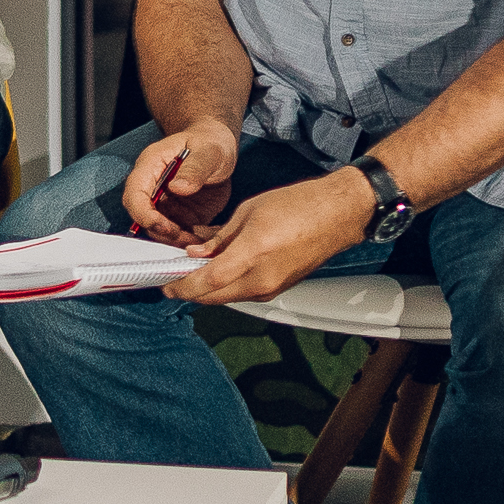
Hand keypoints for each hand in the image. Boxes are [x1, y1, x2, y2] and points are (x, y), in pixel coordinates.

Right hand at [117, 122, 241, 248]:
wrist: (218, 147)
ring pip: (159, 230)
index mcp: (151, 166)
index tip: (166, 227)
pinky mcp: (179, 215)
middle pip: (142, 217)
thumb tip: (178, 187)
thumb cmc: (209, 141)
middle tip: (187, 239)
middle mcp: (152, 187)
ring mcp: (165, 203)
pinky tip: (206, 240)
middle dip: (161, 232)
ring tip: (200, 242)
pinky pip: (178, 234)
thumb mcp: (209, 150)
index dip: (144, 215)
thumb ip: (195, 168)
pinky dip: (189, 241)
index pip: (134, 195)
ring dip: (176, 241)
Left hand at [167, 172, 375, 308]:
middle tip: (174, 279)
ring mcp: (272, 287)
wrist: (337, 215)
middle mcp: (262, 277)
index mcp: (252, 253)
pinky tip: (220, 271)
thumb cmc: (300, 206)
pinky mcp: (279, 289)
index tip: (166, 284)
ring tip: (195, 271)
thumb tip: (198, 252)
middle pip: (214, 296)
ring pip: (228, 297)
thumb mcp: (248, 212)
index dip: (182, 286)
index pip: (207, 281)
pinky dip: (227, 286)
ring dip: (208, 289)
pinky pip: (244, 293)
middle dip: (190, 291)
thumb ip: (220, 237)